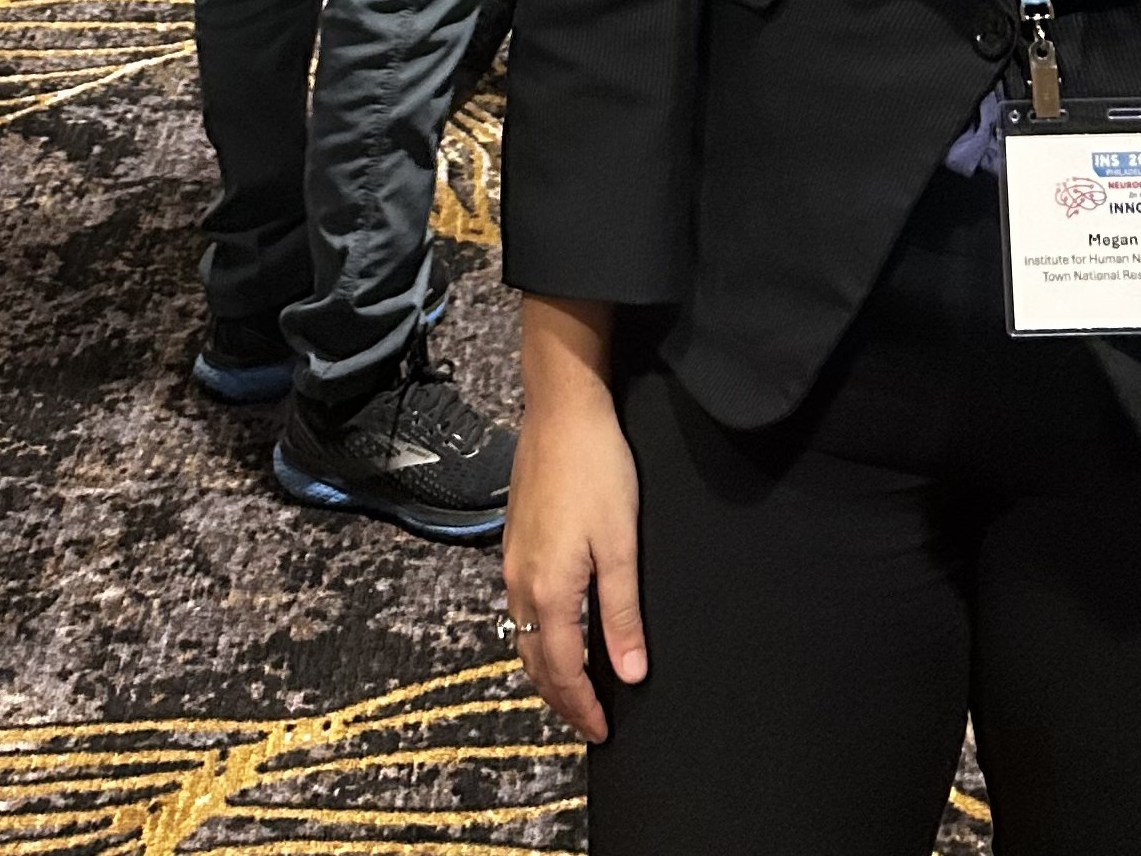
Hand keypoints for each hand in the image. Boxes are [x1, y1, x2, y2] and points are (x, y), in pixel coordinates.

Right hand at [502, 295, 644, 741]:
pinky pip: (520, 610)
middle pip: (536, 663)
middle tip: (589, 722)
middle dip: (561, 699)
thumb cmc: (596, 470)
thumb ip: (621, 613)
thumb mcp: (621, 545)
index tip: (602, 732)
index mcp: (549, 591)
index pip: (563, 671)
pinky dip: (539, 637)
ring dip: (548, 670)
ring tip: (576, 687)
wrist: (561, 410)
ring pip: (525, 638)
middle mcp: (520, 584)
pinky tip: (559, 631)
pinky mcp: (514, 541)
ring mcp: (512, 562)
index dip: (582, 708)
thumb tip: (628, 674)